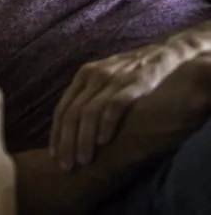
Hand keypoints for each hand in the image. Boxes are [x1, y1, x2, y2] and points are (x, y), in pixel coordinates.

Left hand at [50, 32, 206, 170]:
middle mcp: (93, 76)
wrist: (164, 53)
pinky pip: (114, 105)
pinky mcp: (133, 83)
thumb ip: (88, 99)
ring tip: (84, 160)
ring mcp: (113, 79)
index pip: (61, 109)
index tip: (54, 157)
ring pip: (89, 112)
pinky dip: (107, 124)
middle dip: (67, 142)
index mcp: (82, 76)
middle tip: (67, 165)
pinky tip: (104, 142)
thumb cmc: (131, 72)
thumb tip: (71, 131)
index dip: (56, 134)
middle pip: (72, 113)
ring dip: (84, 139)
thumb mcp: (103, 80)